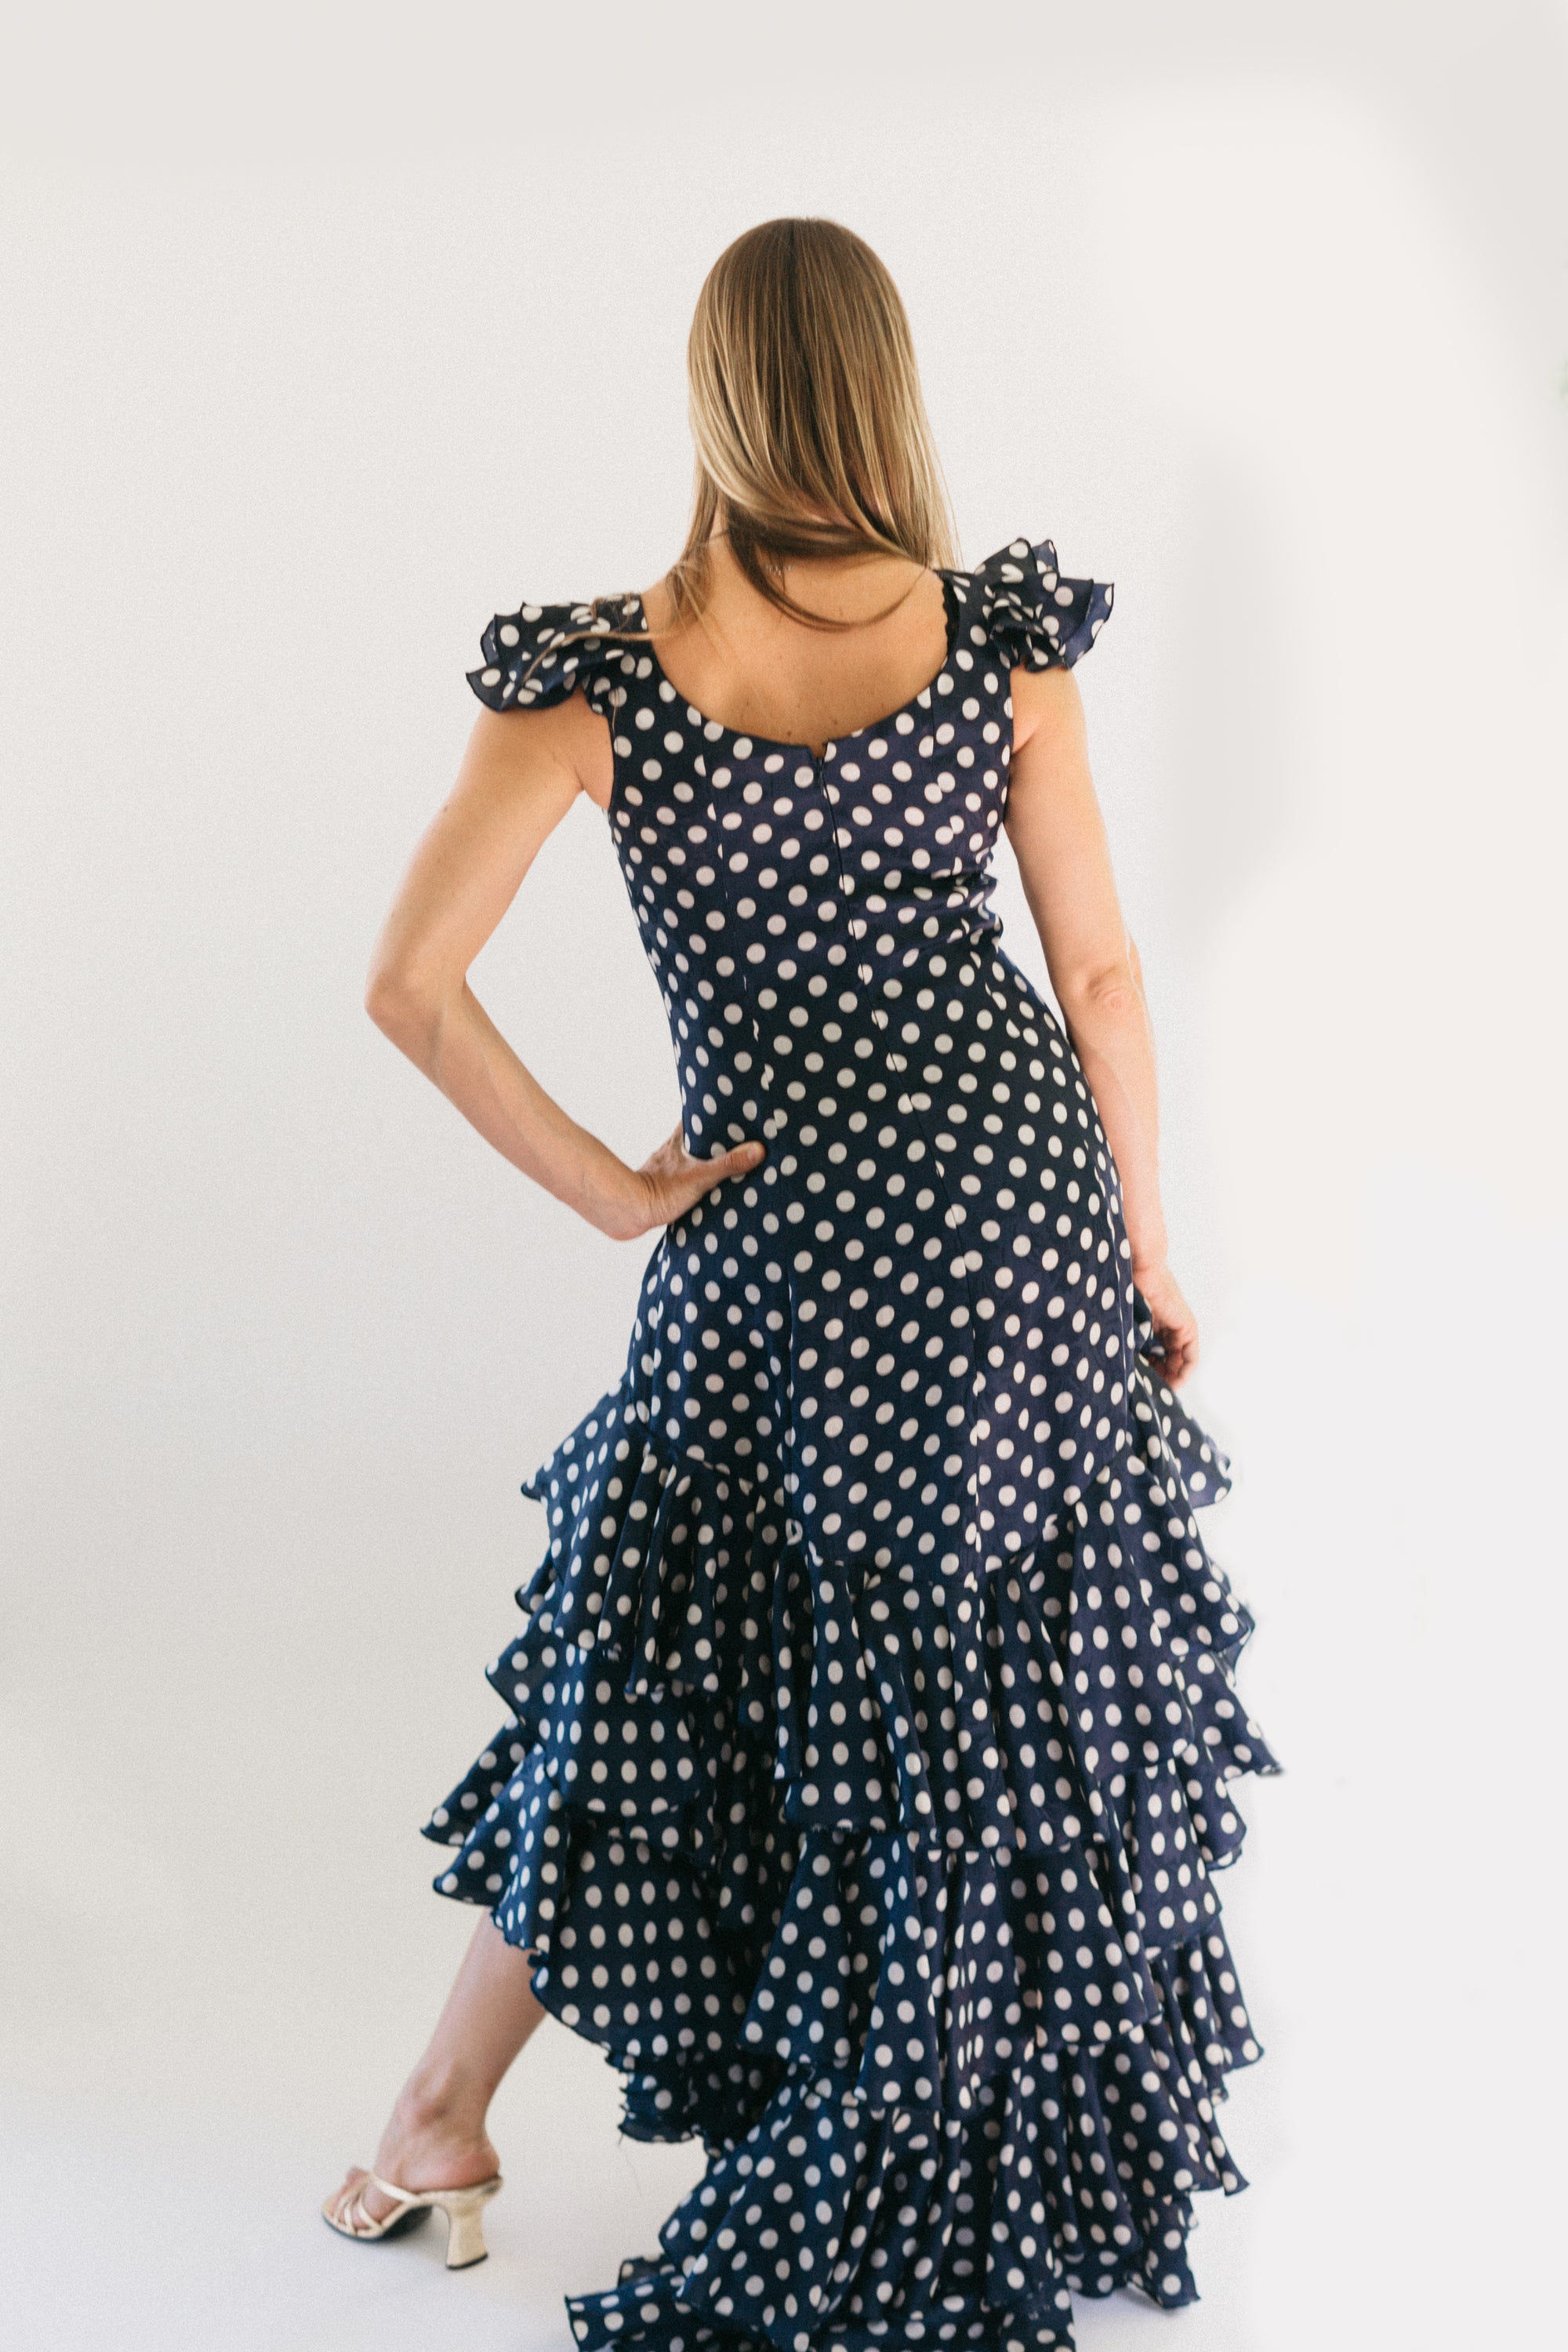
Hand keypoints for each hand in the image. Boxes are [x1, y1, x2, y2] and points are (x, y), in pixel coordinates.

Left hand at [594, 1125, 765, 1240]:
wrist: (629, 1211)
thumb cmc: (660, 1192)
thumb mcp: (700, 1177)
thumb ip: (728, 1164)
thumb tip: (758, 1149)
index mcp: (679, 1141)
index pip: (695, 1115)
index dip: (710, 1109)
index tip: (728, 1105)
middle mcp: (670, 1150)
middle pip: (694, 1135)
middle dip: (712, 1135)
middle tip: (734, 1135)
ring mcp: (664, 1167)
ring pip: (687, 1155)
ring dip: (702, 1157)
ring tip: (724, 1160)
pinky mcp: (660, 1185)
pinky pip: (681, 1174)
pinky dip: (692, 1175)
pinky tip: (701, 1185)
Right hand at [1132, 1258, 1198, 1388]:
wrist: (1141, 1266)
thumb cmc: (1126, 1287)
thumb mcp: (1123, 1321)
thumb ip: (1125, 1340)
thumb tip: (1112, 1365)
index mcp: (1151, 1324)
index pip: (1154, 1355)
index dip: (1148, 1372)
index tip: (1138, 1384)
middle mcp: (1167, 1327)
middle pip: (1168, 1361)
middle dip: (1159, 1378)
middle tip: (1148, 1392)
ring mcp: (1179, 1328)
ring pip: (1179, 1362)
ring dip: (1171, 1378)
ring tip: (1157, 1390)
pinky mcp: (1188, 1328)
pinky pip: (1190, 1357)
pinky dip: (1183, 1372)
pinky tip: (1172, 1382)